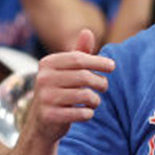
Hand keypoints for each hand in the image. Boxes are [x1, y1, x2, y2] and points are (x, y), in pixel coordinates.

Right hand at [25, 29, 113, 145]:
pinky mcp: (49, 116)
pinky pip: (80, 113)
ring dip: (95, 100)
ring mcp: (44, 98)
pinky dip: (88, 113)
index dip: (98, 61)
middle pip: (83, 77)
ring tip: (94, 101)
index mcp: (47, 63)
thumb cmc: (60, 90)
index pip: (78, 58)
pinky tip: (86, 113)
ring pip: (84, 95)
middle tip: (104, 87)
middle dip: (100, 82)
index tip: (112, 66)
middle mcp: (43, 79)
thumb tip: (88, 31)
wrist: (42, 123)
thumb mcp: (67, 71)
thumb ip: (79, 53)